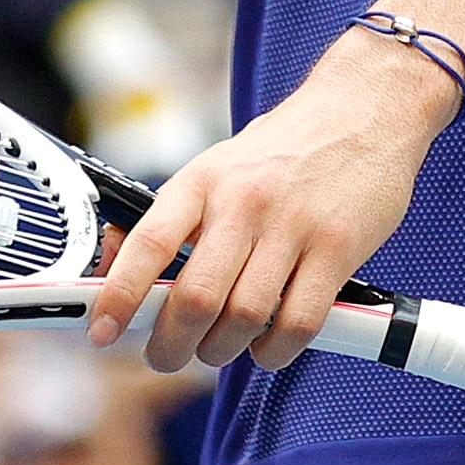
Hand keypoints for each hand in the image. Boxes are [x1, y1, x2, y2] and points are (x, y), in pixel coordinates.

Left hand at [85, 29, 455, 373]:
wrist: (364, 108)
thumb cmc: (284, 148)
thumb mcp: (218, 166)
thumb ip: (178, 218)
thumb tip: (119, 266)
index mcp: (203, 180)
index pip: (149, 244)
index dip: (119, 295)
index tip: (101, 331)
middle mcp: (243, 201)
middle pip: (195, 298)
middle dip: (171, 345)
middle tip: (166, 357)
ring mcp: (293, 225)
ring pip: (244, 317)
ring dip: (223, 351)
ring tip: (219, 350)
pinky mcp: (338, 247)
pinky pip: (298, 322)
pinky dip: (276, 350)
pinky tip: (268, 347)